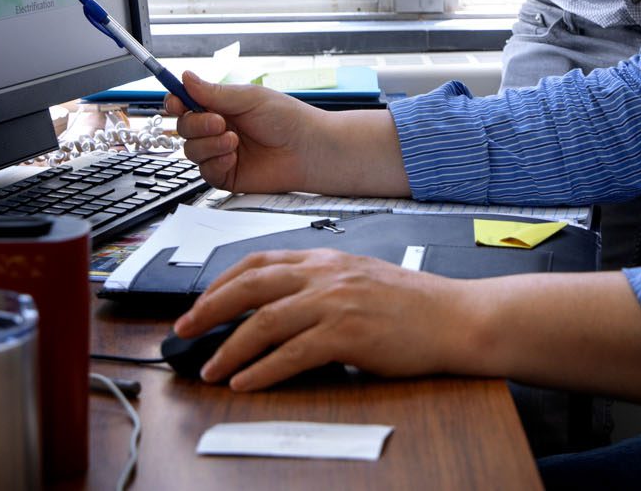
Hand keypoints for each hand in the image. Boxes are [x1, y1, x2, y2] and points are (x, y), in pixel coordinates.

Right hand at [167, 74, 324, 193]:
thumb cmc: (287, 119)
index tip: (176, 103)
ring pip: (191, 150)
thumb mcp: (249, 98)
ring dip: (209, 144)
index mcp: (221, 106)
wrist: (308, 149)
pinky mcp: (226, 175)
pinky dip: (216, 163)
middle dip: (196, 124)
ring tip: (234, 141)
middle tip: (220, 122)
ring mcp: (220, 152)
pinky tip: (234, 157)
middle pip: (184, 127)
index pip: (186, 103)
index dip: (176, 102)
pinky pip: (205, 172)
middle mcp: (218, 129)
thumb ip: (214, 92)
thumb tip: (185, 77)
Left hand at [173, 249, 480, 388]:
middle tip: (184, 331)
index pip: (259, 262)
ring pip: (265, 321)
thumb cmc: (415, 305)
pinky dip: (262, 370)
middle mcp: (326, 274)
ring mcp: (336, 302)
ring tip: (210, 368)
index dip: (221, 282)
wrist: (456, 317)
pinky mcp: (348, 334)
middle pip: (251, 286)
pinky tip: (246, 382)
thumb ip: (321, 285)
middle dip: (209, 309)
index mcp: (326, 258)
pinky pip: (292, 354)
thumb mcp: (360, 278)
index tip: (200, 302)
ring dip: (230, 348)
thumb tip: (280, 308)